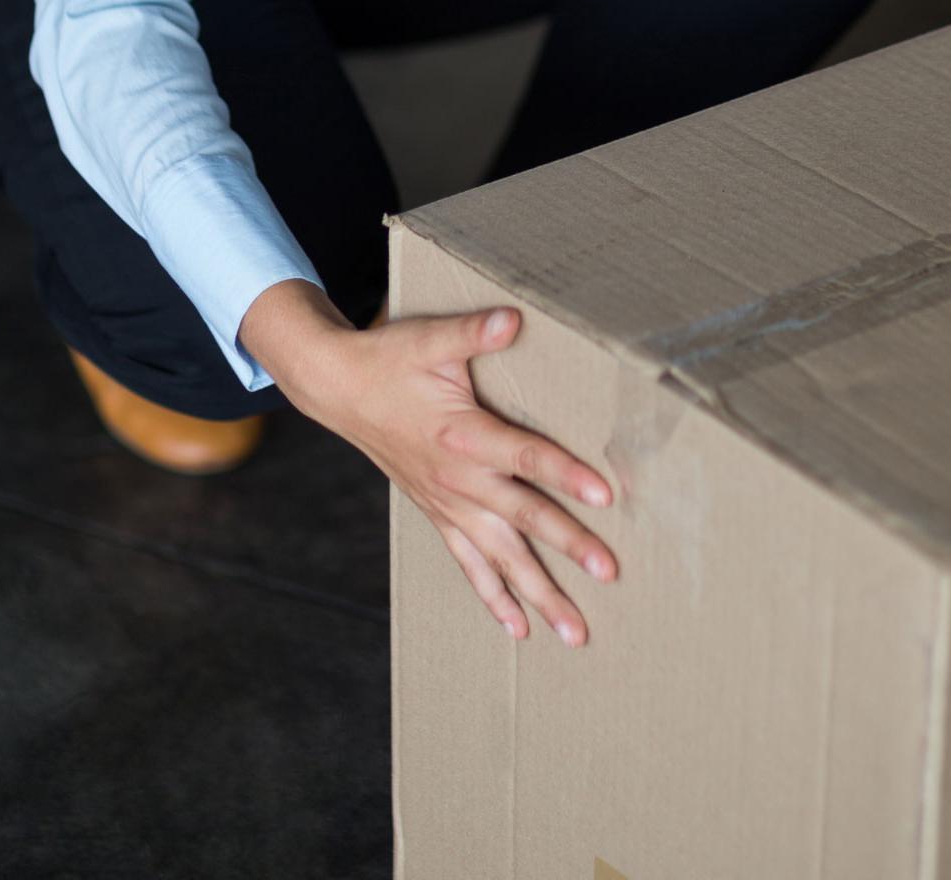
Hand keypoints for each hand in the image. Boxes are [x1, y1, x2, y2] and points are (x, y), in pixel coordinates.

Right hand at [240, 281, 616, 644]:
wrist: (340, 390)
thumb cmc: (390, 360)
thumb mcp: (431, 339)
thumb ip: (474, 332)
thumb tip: (513, 318)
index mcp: (463, 435)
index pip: (526, 457)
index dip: (566, 475)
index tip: (606, 496)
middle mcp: (459, 479)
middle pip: (523, 519)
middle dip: (569, 547)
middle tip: (610, 573)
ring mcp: (448, 503)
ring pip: (500, 558)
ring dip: (537, 595)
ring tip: (574, 632)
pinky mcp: (439, 512)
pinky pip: (470, 564)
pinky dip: (493, 597)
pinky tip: (518, 628)